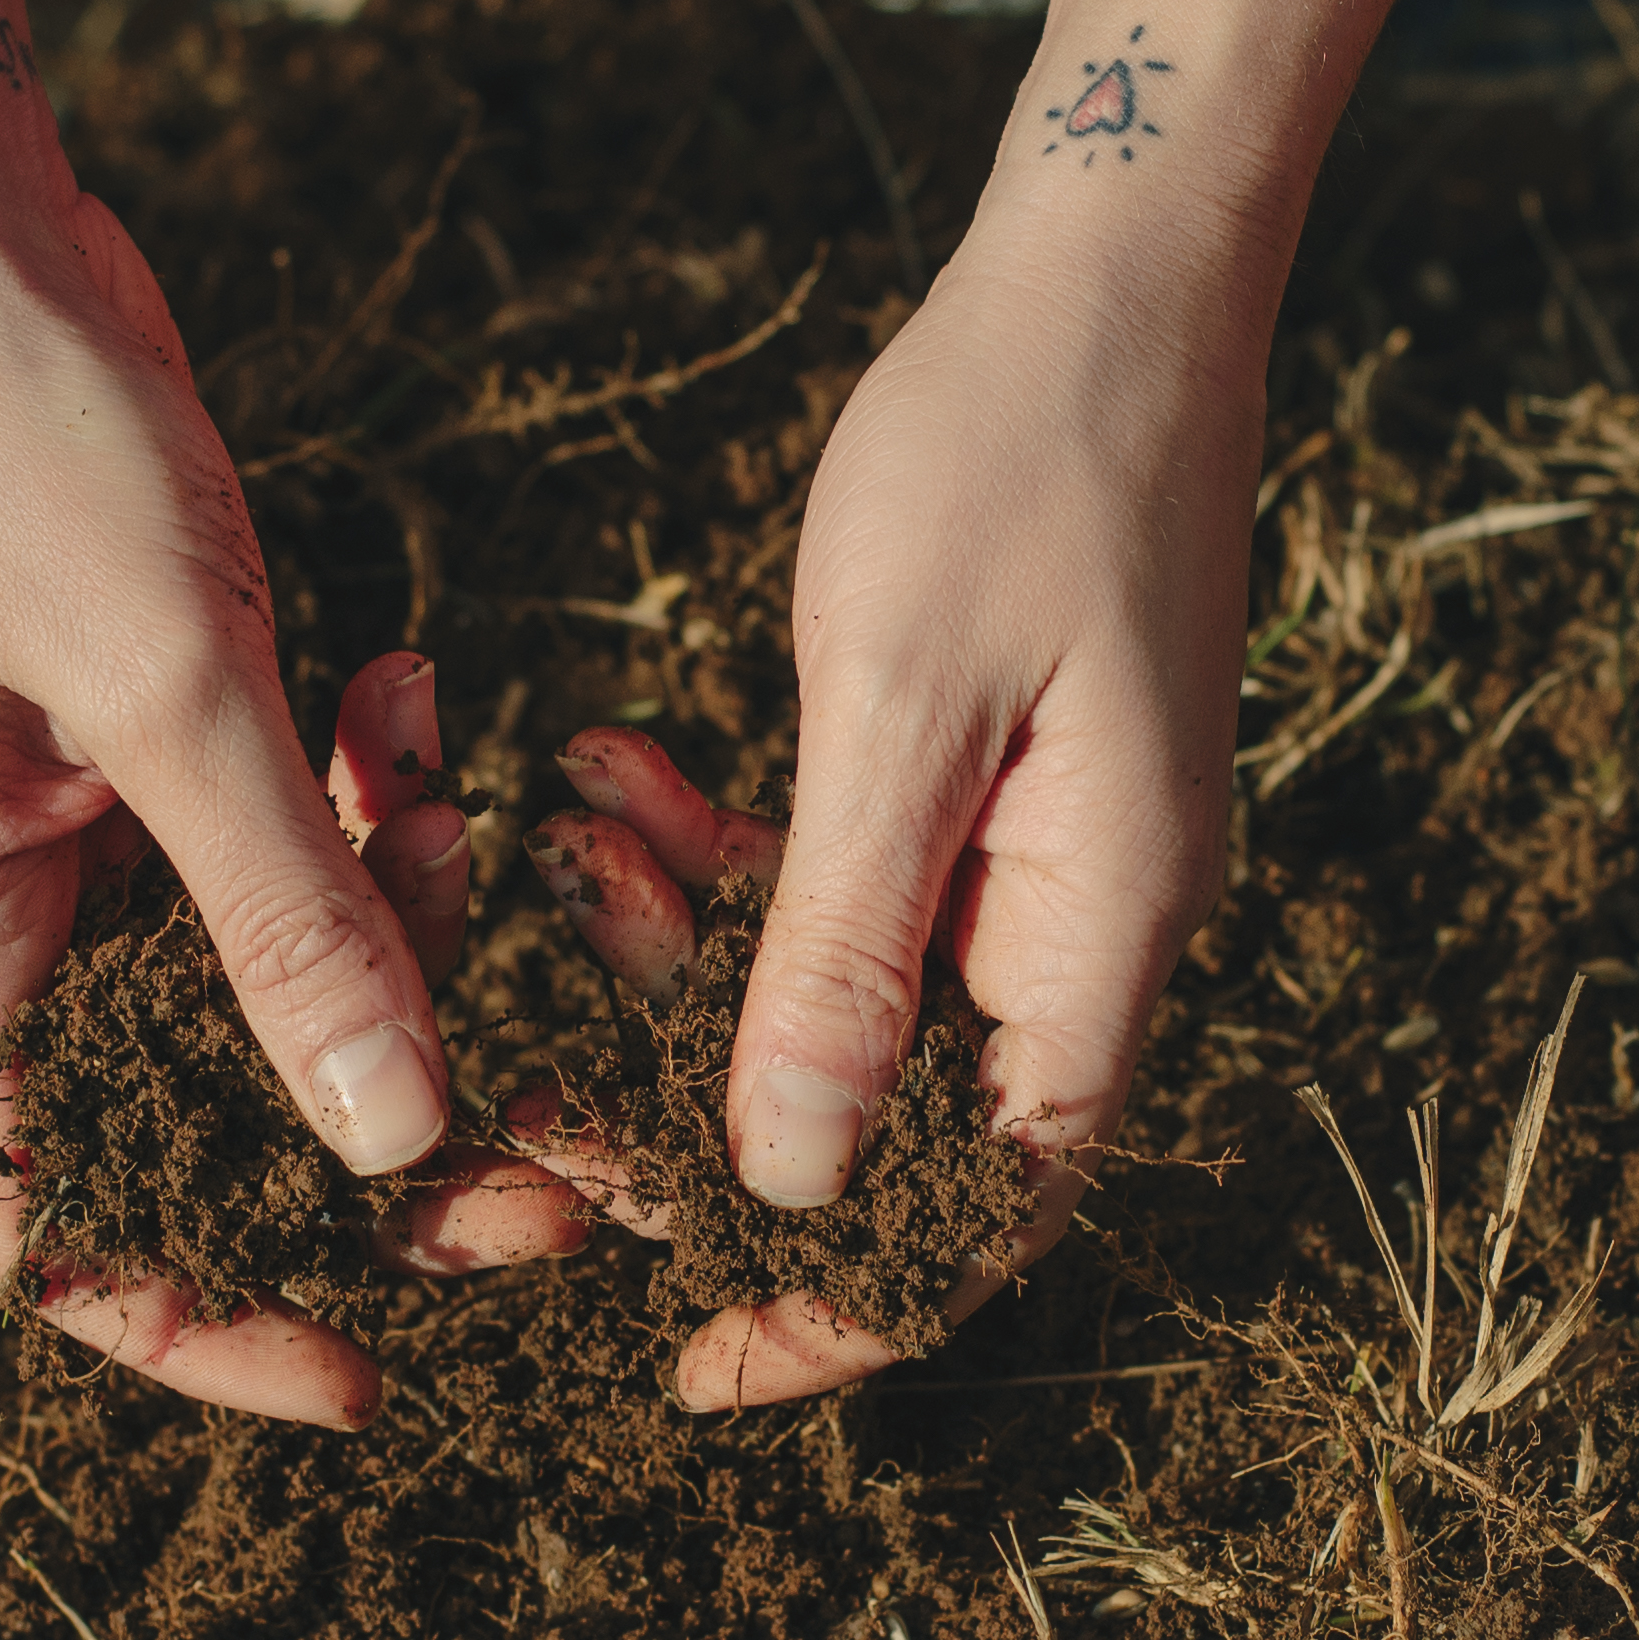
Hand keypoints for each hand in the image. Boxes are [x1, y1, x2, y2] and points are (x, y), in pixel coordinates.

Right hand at [0, 184, 574, 1427]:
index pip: (53, 1231)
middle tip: (557, 1142)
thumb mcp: (169, 683)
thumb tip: (396, 1145)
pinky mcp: (155, 710)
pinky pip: (284, 826)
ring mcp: (78, 807)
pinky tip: (419, 700)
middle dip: (370, 1131)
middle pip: (191, 1113)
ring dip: (396, 934)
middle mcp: (0, 903)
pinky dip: (370, 794)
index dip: (201, 1326)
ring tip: (482, 836)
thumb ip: (285, 917)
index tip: (372, 1378)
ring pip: (269, 963)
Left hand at [520, 240, 1252, 1404]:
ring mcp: (1033, 855)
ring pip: (832, 998)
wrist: (1110, 274)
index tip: (677, 1365)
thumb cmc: (1020, 461)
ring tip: (564, 842)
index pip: (980, 1213)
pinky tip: (611, 774)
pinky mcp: (977, 780)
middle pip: (892, 1126)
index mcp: (1102, 937)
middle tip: (528, 1095)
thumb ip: (841, 948)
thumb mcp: (905, 706)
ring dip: (679, 957)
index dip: (836, 1311)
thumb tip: (788, 1187)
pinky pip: (829, 885)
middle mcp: (1082, 926)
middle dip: (700, 1122)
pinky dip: (711, 857)